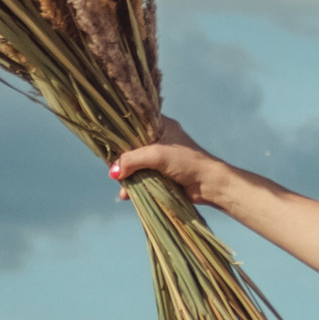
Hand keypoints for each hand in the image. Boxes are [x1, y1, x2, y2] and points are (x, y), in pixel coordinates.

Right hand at [109, 119, 228, 205]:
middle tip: (113, 170)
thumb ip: (132, 160)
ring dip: (128, 176)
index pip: (136, 124)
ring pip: (137, 164)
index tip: (108, 143)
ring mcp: (162, 158)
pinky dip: (135, 185)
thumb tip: (113, 172)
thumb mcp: (156, 155)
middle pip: (133, 147)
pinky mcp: (164, 175)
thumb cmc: (186, 162)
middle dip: (122, 160)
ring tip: (121, 186)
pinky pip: (144, 178)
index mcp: (162, 126)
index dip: (121, 133)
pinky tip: (128, 195)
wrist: (209, 184)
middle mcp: (161, 140)